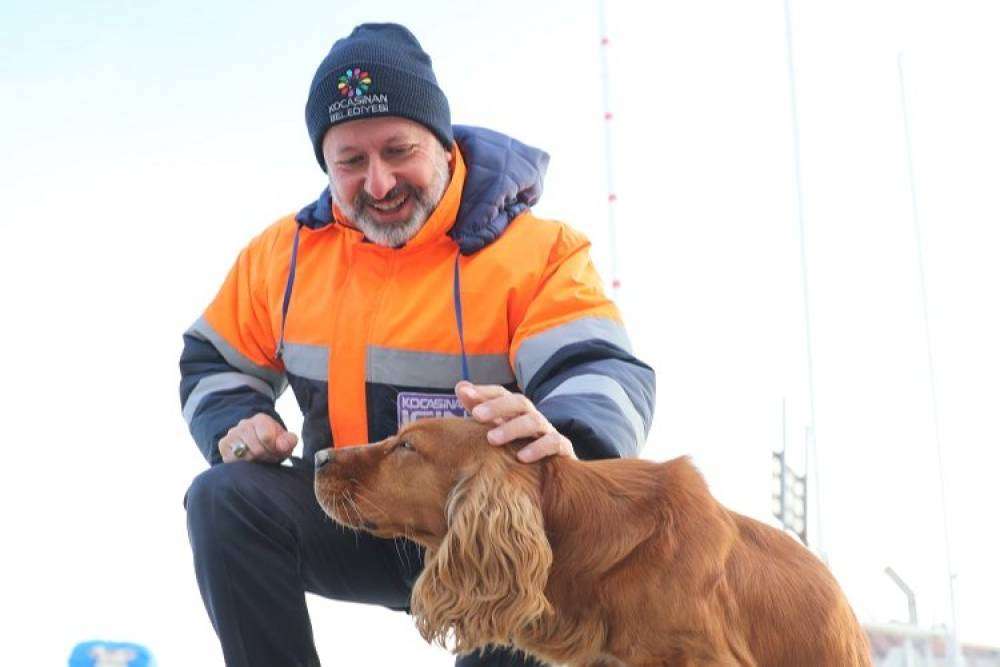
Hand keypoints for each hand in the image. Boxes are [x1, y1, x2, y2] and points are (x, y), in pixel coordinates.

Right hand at [218, 413, 298, 463]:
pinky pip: (233, 461)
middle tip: (270, 457)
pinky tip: (250, 462)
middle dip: (266, 457)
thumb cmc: (273, 443)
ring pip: (245, 456)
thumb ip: (289, 441)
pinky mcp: (223, 446)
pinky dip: (244, 465)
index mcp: (260, 420)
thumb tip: (283, 446)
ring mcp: (232, 435)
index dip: (274, 449)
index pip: (266, 436)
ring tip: (261, 459)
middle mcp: (244, 424)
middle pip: (256, 449)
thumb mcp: (285, 441)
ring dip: (256, 462)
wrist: (257, 443)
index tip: (277, 451)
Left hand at [455, 381, 575, 462]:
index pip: (501, 393)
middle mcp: (532, 416)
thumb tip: (460, 387)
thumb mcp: (497, 428)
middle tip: (477, 415)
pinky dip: (538, 448)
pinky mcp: (562, 448)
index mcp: (515, 411)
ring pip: (534, 421)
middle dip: (497, 406)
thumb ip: (479, 408)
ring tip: (492, 439)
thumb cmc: (517, 448)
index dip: (484, 391)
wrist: (552, 472)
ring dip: (512, 428)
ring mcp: (548, 430)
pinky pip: (553, 443)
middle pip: (519, 402)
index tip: (465, 394)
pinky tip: (521, 458)